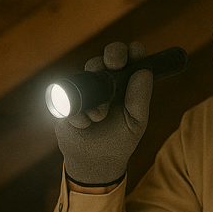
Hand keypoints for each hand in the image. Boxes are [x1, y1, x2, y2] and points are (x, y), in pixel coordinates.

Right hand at [54, 41, 152, 185]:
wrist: (95, 161)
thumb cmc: (120, 139)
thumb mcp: (136, 121)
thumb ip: (140, 97)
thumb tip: (143, 71)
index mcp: (127, 85)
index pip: (131, 59)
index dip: (133, 51)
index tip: (135, 50)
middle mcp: (108, 82)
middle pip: (109, 56)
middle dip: (114, 53)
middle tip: (114, 62)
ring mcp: (88, 88)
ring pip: (90, 69)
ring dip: (97, 89)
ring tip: (101, 115)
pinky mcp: (68, 98)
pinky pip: (72, 94)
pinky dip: (80, 111)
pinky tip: (85, 124)